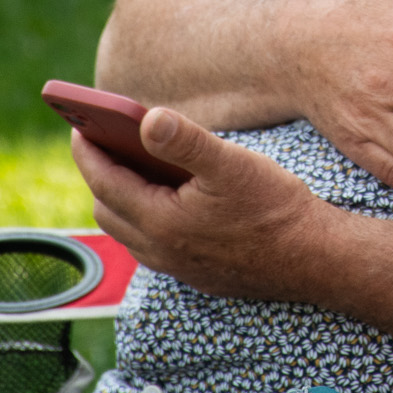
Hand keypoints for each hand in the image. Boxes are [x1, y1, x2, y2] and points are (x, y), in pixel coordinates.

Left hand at [75, 109, 332, 302]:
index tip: (78, 125)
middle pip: (108, 209)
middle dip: (99, 173)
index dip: (88, 151)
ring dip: (120, 198)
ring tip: (128, 165)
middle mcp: (160, 251)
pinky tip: (167, 198)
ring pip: (128, 231)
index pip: (104, 182)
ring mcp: (177, 267)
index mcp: (161, 221)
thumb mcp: (231, 164)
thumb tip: (145, 118)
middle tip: (102, 140)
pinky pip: (151, 245)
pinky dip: (144, 217)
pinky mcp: (195, 274)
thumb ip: (185, 141)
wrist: (314, 260)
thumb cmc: (275, 208)